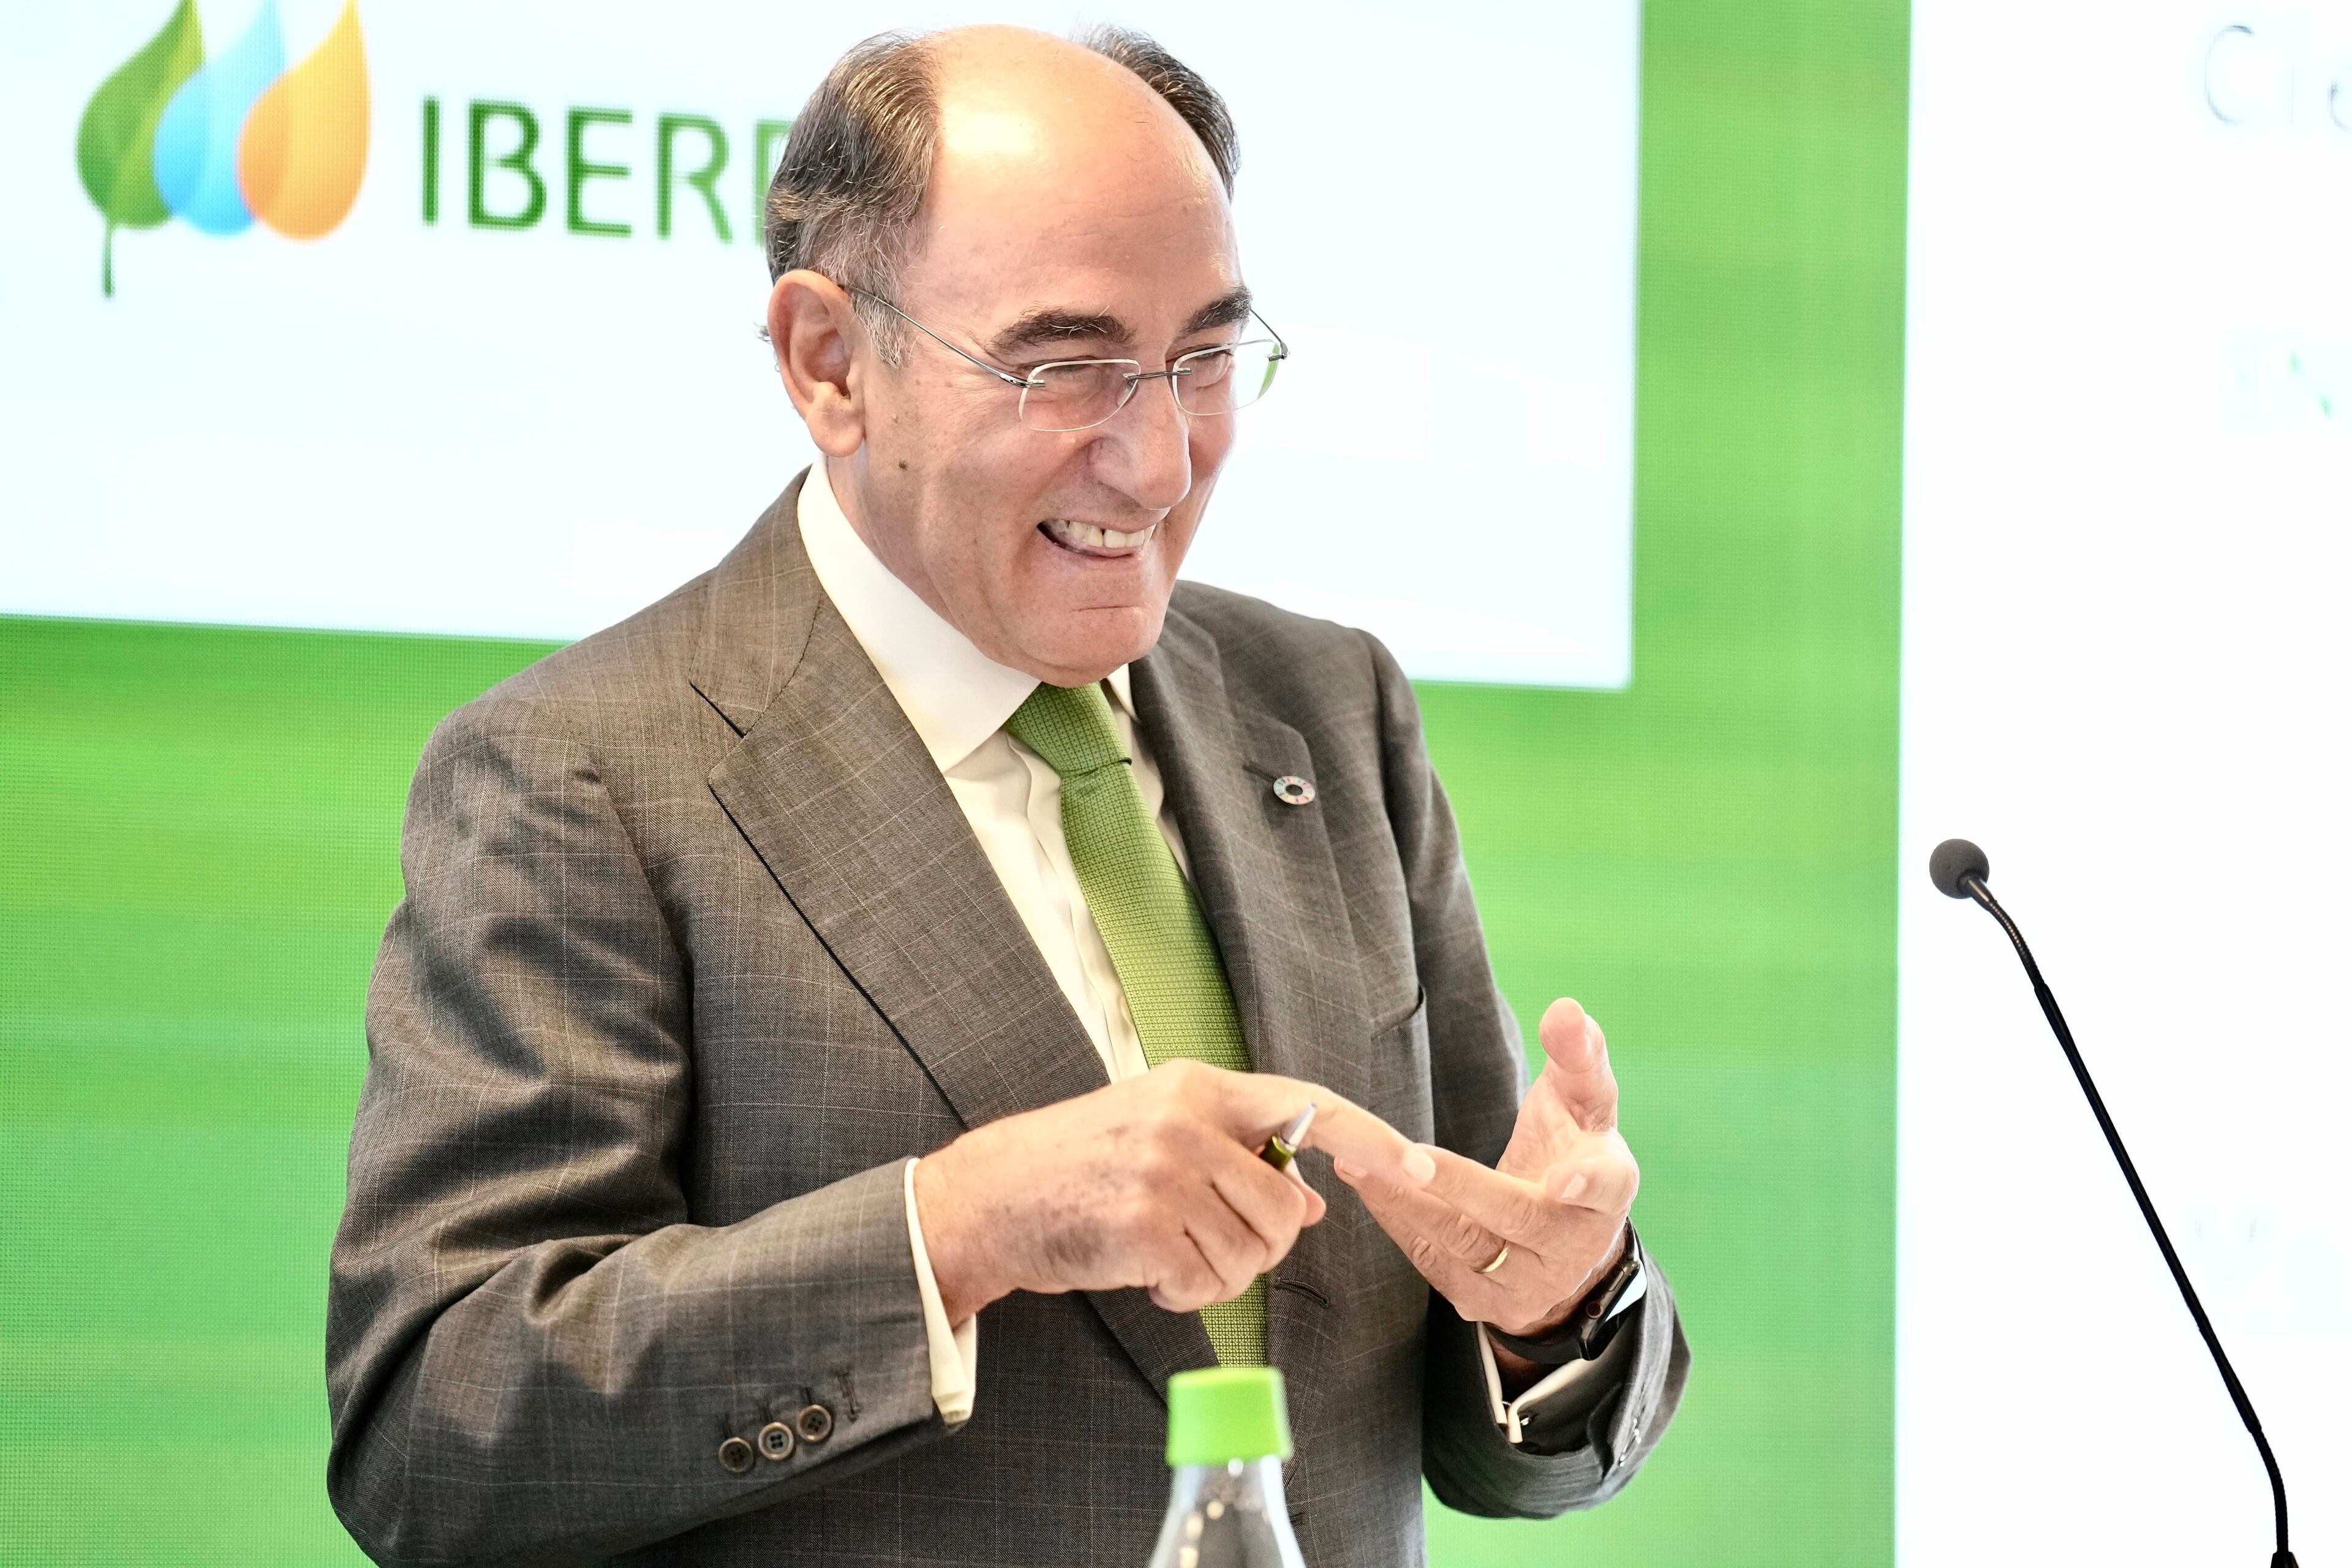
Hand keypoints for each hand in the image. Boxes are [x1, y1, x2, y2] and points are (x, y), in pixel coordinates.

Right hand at [913, 1059, 1435, 1324]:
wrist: (989, 1198)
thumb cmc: (1077, 1168)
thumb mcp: (1160, 1138)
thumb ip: (1237, 1160)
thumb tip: (1311, 1199)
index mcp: (1197, 1086)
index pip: (1307, 1107)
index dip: (1370, 1138)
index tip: (1420, 1167)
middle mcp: (1187, 1119)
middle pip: (1283, 1206)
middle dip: (1260, 1245)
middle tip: (1209, 1248)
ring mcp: (1165, 1170)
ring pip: (1252, 1250)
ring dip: (1219, 1274)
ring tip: (1168, 1257)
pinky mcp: (1144, 1223)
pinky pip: (1207, 1282)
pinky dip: (1186, 1294)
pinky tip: (1148, 1274)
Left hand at [1335, 998, 1637, 1346]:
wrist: (1562, 1241)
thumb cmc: (1571, 1150)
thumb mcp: (1583, 1103)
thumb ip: (1576, 1054)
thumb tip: (1567, 1009)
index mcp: (1607, 1192)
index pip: (1604, 1185)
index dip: (1586, 1182)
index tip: (1563, 1180)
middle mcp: (1571, 1247)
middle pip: (1514, 1217)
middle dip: (1459, 1185)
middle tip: (1409, 1154)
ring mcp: (1527, 1284)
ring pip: (1462, 1243)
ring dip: (1406, 1201)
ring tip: (1359, 1162)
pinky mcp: (1483, 1302)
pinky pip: (1432, 1260)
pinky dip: (1395, 1220)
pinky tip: (1363, 1183)